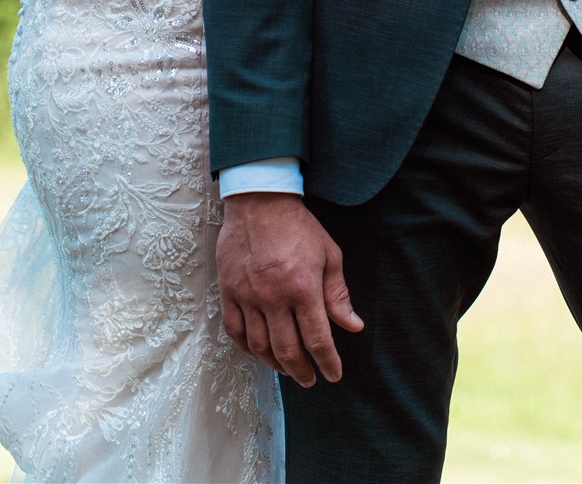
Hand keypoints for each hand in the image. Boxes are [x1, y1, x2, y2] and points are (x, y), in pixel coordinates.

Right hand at [217, 191, 362, 386]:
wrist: (260, 202)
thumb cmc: (298, 226)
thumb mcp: (329, 254)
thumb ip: (338, 294)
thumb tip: (353, 326)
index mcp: (303, 288)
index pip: (317, 339)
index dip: (327, 363)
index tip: (333, 374)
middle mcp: (274, 297)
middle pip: (287, 351)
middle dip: (302, 372)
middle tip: (310, 379)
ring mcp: (248, 296)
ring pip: (260, 346)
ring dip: (275, 364)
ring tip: (287, 369)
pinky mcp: (229, 291)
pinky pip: (234, 331)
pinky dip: (247, 349)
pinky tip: (258, 352)